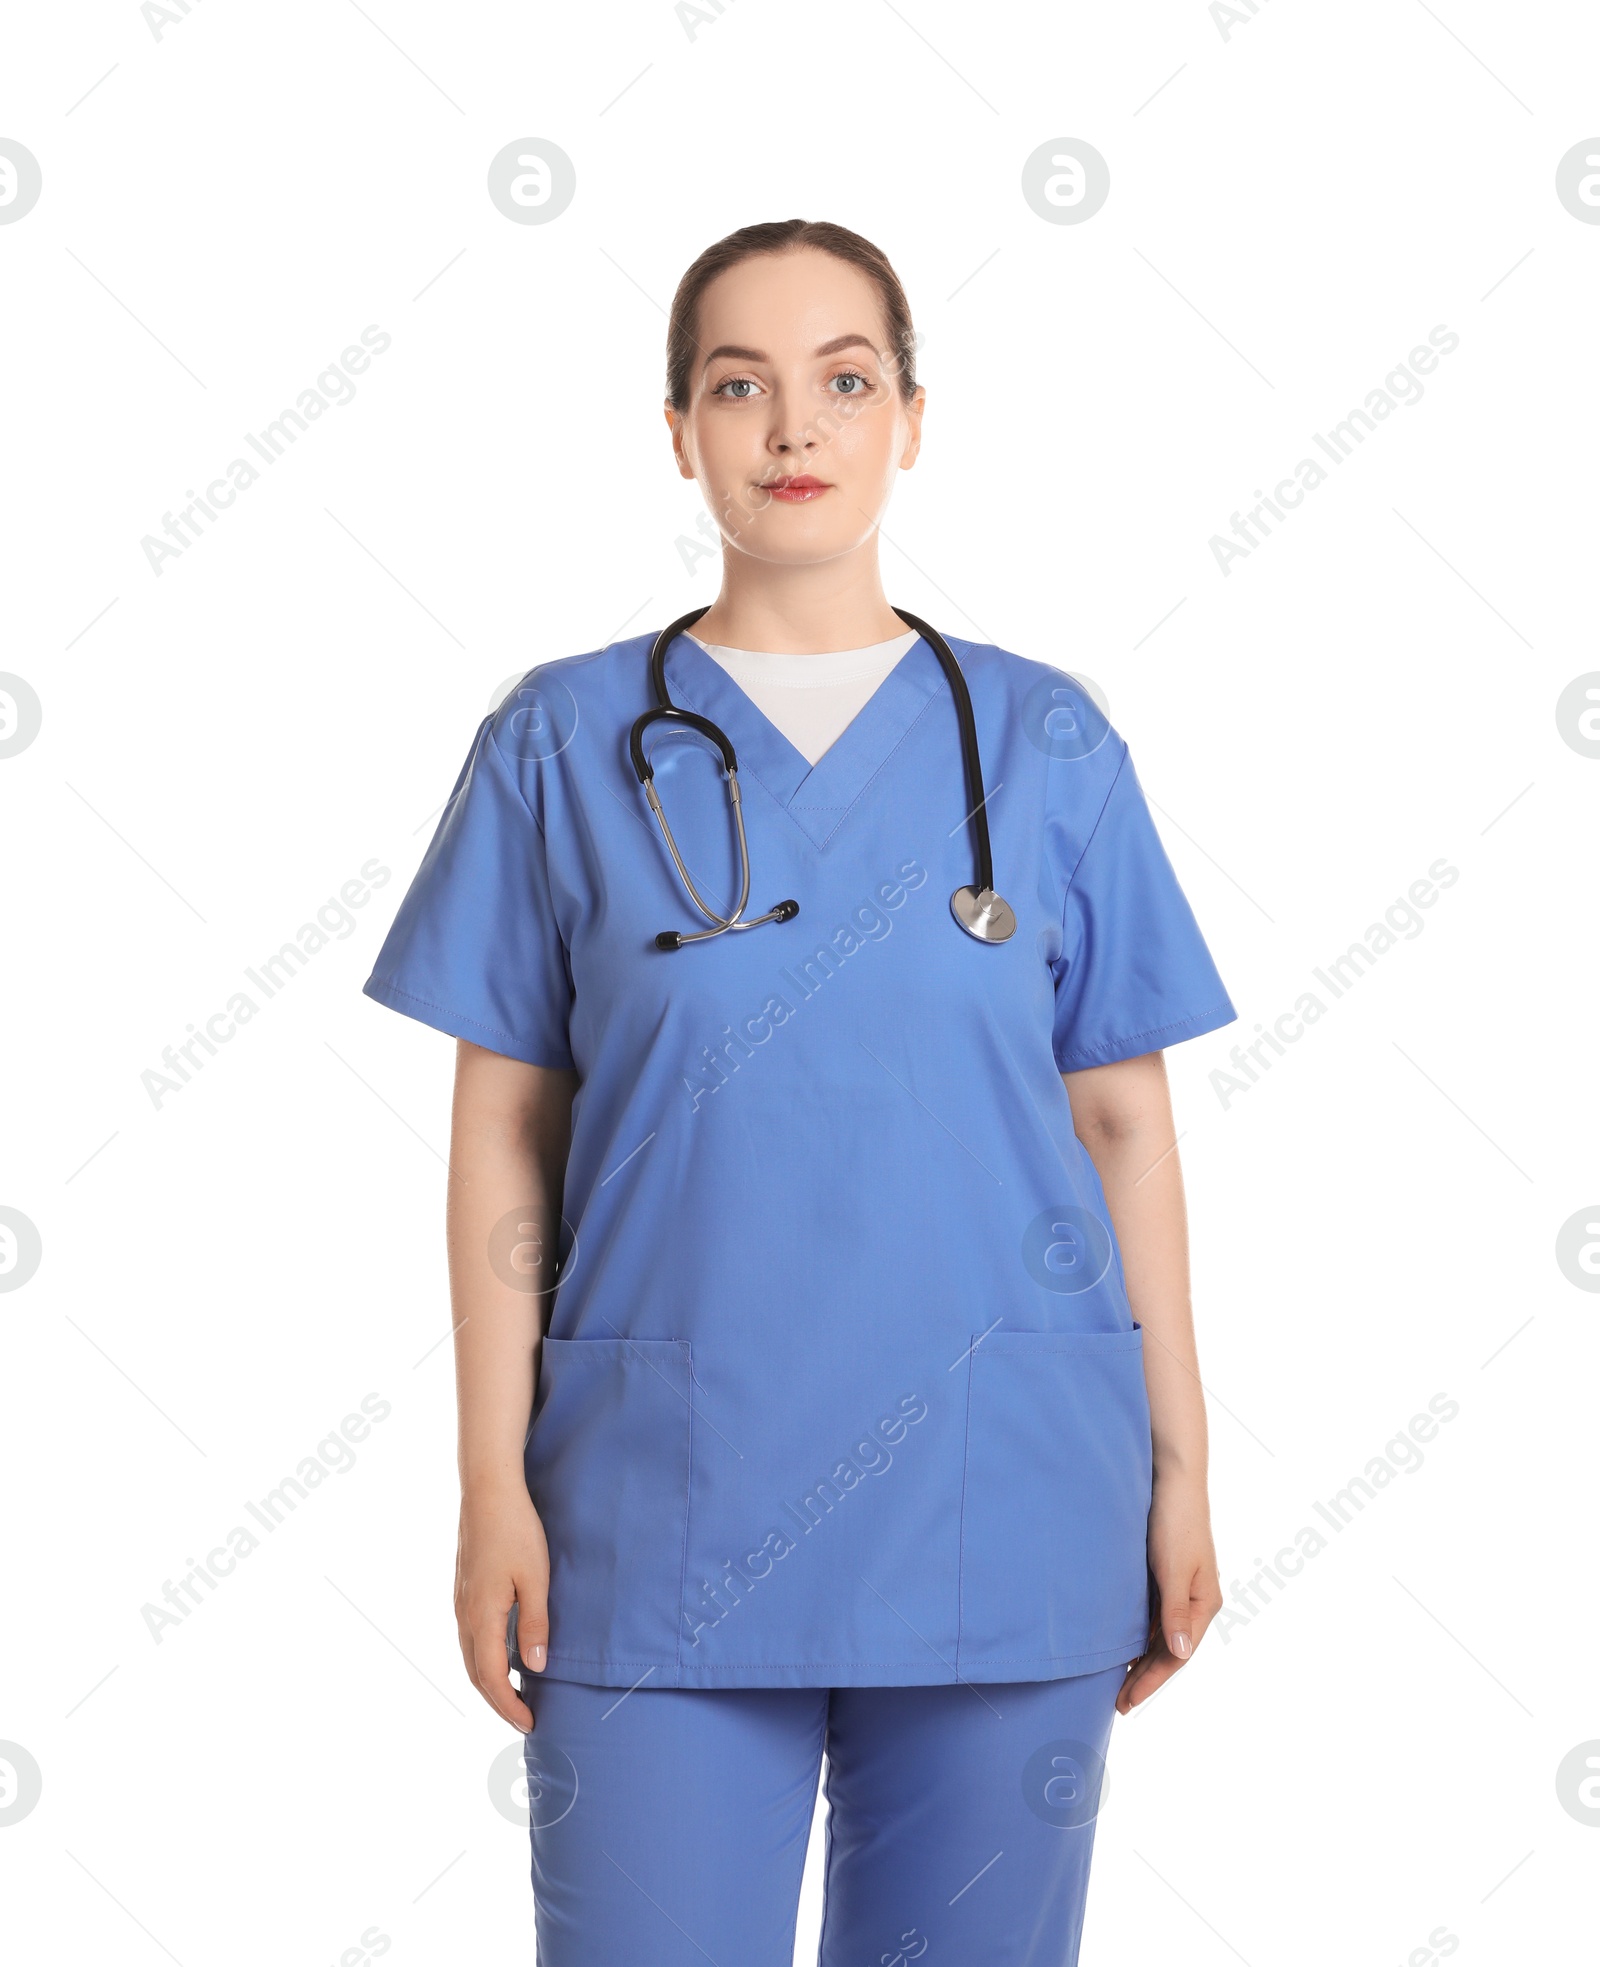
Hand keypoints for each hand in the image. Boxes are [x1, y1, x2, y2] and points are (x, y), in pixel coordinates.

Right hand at [455, 1485, 549, 1731]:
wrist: (487, 1490)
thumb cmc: (516, 1531)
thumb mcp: (535, 1579)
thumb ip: (533, 1625)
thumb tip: (534, 1669)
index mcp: (481, 1617)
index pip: (492, 1679)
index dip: (509, 1707)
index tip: (530, 1725)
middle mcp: (464, 1615)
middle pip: (476, 1674)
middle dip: (498, 1702)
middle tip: (523, 1720)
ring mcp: (460, 1602)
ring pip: (470, 1656)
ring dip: (490, 1681)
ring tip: (515, 1695)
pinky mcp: (464, 1589)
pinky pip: (470, 1637)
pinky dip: (484, 1658)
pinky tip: (502, 1655)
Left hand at [1116, 1470, 1221, 1714]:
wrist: (1171, 1478)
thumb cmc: (1174, 1521)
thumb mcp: (1172, 1569)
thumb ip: (1175, 1612)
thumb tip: (1178, 1655)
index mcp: (1204, 1604)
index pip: (1177, 1656)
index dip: (1152, 1681)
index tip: (1126, 1702)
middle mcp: (1195, 1601)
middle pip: (1169, 1650)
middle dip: (1145, 1677)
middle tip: (1118, 1703)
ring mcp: (1180, 1588)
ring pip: (1160, 1635)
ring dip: (1141, 1658)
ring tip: (1117, 1682)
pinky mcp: (1165, 1574)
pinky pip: (1153, 1616)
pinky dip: (1139, 1634)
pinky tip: (1121, 1644)